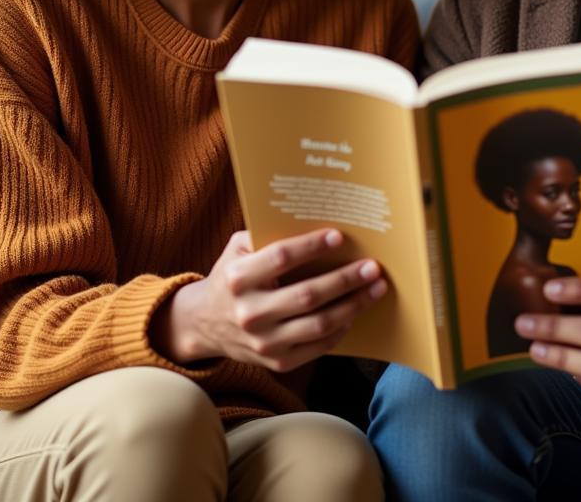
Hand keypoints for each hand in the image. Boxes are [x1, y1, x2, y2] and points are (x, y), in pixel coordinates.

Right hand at [152, 228, 386, 371]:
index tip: (339, 236)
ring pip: (318, 324)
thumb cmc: (232, 276)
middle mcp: (249, 312)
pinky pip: (317, 347)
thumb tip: (314, 219)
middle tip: (373, 267)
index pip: (281, 258)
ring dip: (353, 305)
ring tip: (376, 289)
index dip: (312, 246)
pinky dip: (341, 329)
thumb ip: (267, 235)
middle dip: (346, 279)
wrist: (204, 323)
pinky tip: (355, 312)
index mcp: (238, 278)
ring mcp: (263, 341)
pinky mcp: (276, 362)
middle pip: (307, 295)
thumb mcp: (238, 249)